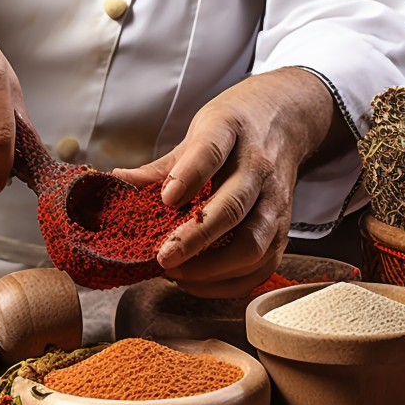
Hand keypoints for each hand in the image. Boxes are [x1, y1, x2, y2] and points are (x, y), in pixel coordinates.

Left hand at [112, 68, 343, 297]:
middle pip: (233, 206)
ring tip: (176, 273)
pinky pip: (262, 266)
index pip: (211, 150)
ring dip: (213, 268)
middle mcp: (258, 168)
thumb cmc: (234, 129)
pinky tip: (197, 282)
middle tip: (163, 257)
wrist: (286, 121)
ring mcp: (276, 201)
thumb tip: (118, 181)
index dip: (189, 175)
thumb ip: (161, 165)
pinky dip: (229, 282)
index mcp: (230, 132)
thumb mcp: (198, 132)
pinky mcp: (284, 229)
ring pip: (253, 244)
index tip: (166, 199)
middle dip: (196, 237)